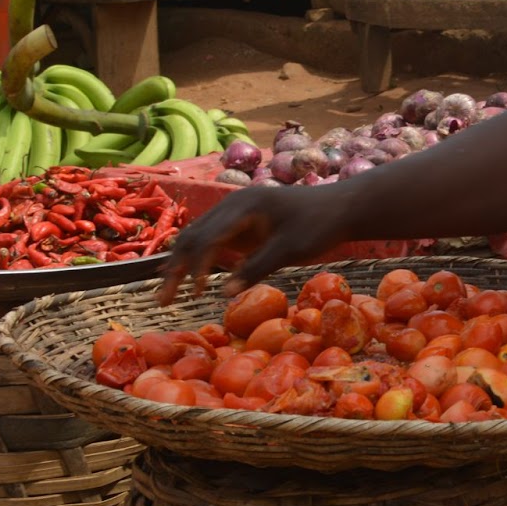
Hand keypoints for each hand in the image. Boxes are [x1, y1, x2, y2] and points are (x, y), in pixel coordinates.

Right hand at [158, 183, 348, 304]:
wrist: (343, 207)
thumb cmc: (321, 225)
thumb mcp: (291, 249)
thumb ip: (257, 268)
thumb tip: (223, 294)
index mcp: (244, 206)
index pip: (208, 237)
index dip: (197, 265)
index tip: (195, 291)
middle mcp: (233, 205)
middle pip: (193, 236)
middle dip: (176, 268)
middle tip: (163, 301)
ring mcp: (236, 212)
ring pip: (197, 237)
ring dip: (181, 265)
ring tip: (166, 295)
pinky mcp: (242, 222)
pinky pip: (211, 240)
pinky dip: (196, 259)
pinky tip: (186, 280)